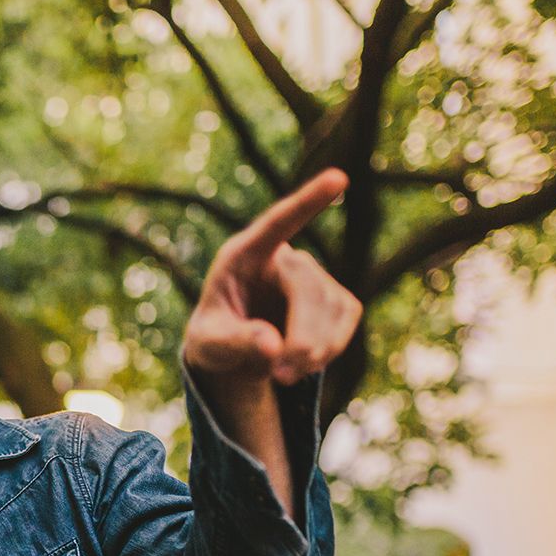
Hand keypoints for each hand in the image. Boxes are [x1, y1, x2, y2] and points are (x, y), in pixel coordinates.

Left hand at [183, 169, 363, 392]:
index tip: (338, 179)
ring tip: (281, 376)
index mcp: (243, 256)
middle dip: (301, 336)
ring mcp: (314, 275)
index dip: (307, 202)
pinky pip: (346, 320)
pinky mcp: (335, 298)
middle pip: (308, 288)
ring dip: (314, 349)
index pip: (277, 223)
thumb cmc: (213, 339)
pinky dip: (330, 349)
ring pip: (333, 306)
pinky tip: (303, 365)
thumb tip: (273, 347)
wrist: (233, 353)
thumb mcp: (209, 345)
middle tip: (282, 374)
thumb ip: (234, 342)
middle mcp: (283, 258)